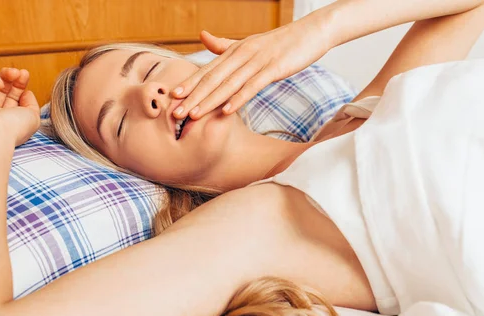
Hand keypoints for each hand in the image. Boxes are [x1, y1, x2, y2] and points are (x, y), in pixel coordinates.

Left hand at [172, 17, 331, 119]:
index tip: (172, 98)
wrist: (312, 32)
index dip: (189, 85)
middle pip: (212, 79)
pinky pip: (253, 85)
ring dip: (209, 101)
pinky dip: (239, 98)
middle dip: (192, 97)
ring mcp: (257, 61)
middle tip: (175, 113)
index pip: (207, 70)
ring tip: (193, 115)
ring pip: (228, 84)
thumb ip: (224, 45)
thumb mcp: (249, 43)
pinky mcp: (274, 68)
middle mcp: (241, 54)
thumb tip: (202, 36)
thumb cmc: (280, 42)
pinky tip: (227, 111)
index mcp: (234, 51)